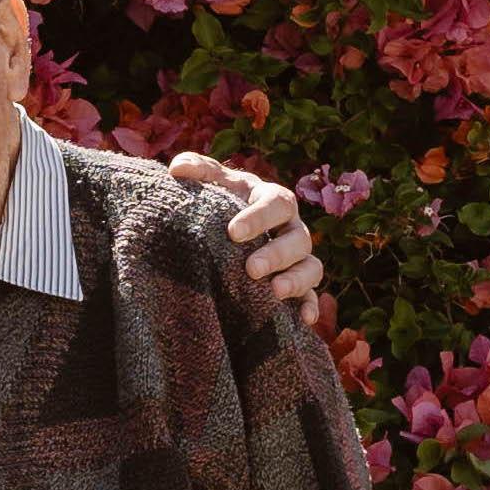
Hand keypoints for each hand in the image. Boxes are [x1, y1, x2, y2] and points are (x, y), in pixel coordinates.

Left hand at [166, 147, 326, 335]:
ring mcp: (297, 258)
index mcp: (272, 200)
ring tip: (275, 292)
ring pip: (311, 267)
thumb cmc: (221, 202)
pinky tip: (304, 319)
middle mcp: (291, 229)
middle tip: (251, 269)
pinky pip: (311, 296)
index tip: (233, 233)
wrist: (224, 230)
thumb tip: (177, 170)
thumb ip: (197, 171)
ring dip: (297, 280)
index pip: (276, 203)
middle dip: (277, 254)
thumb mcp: (212, 184)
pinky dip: (310, 306)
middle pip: (298, 239)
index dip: (259, 218)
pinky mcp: (298, 285)